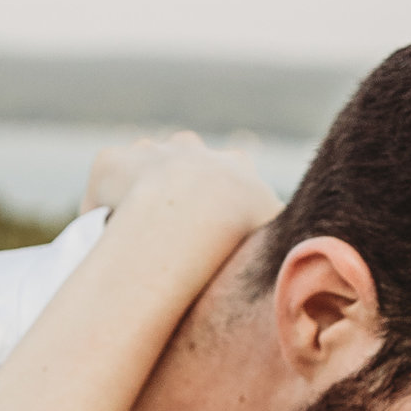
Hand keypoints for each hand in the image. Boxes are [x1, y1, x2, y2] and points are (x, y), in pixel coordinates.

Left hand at [83, 132, 278, 241]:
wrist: (190, 211)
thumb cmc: (242, 229)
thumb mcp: (285, 240)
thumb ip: (292, 247)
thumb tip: (310, 262)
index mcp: (233, 164)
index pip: (231, 177)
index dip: (222, 204)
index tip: (214, 230)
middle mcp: (191, 148)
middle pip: (184, 162)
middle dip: (178, 189)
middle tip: (171, 232)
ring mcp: (149, 151)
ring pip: (141, 167)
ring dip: (136, 193)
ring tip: (132, 234)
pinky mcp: (110, 161)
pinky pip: (103, 184)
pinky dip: (100, 207)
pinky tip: (100, 236)